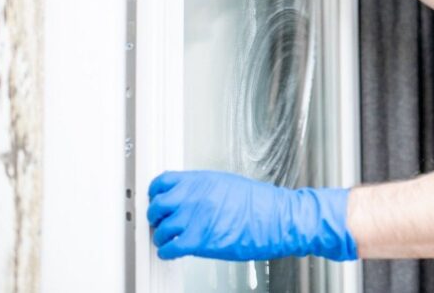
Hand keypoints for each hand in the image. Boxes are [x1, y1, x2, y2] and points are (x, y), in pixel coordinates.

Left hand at [147, 170, 357, 261]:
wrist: (277, 219)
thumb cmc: (260, 204)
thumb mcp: (229, 184)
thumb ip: (204, 189)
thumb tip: (190, 196)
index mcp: (202, 180)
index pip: (163, 182)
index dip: (156, 193)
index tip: (157, 200)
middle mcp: (194, 196)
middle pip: (157, 206)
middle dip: (156, 217)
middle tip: (161, 222)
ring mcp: (195, 218)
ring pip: (160, 229)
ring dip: (162, 237)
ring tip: (169, 240)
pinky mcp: (199, 240)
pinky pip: (169, 248)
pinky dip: (168, 252)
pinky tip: (174, 251)